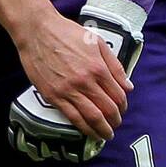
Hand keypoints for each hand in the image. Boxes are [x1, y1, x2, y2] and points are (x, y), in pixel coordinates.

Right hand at [14, 6, 131, 143]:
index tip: (122, 109)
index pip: (118, 95)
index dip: (123, 106)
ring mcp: (69, 90)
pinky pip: (72, 117)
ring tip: (106, 134)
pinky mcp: (54, 96)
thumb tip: (128, 86)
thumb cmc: (66, 33)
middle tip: (116, 124)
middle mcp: (86, 82)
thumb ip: (115, 65)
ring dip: (102, 129)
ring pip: (92, 117)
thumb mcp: (97, 42)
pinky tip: (89, 132)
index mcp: (98, 68)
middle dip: (115, 120)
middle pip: (108, 109)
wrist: (37, 31)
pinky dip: (83, 128)